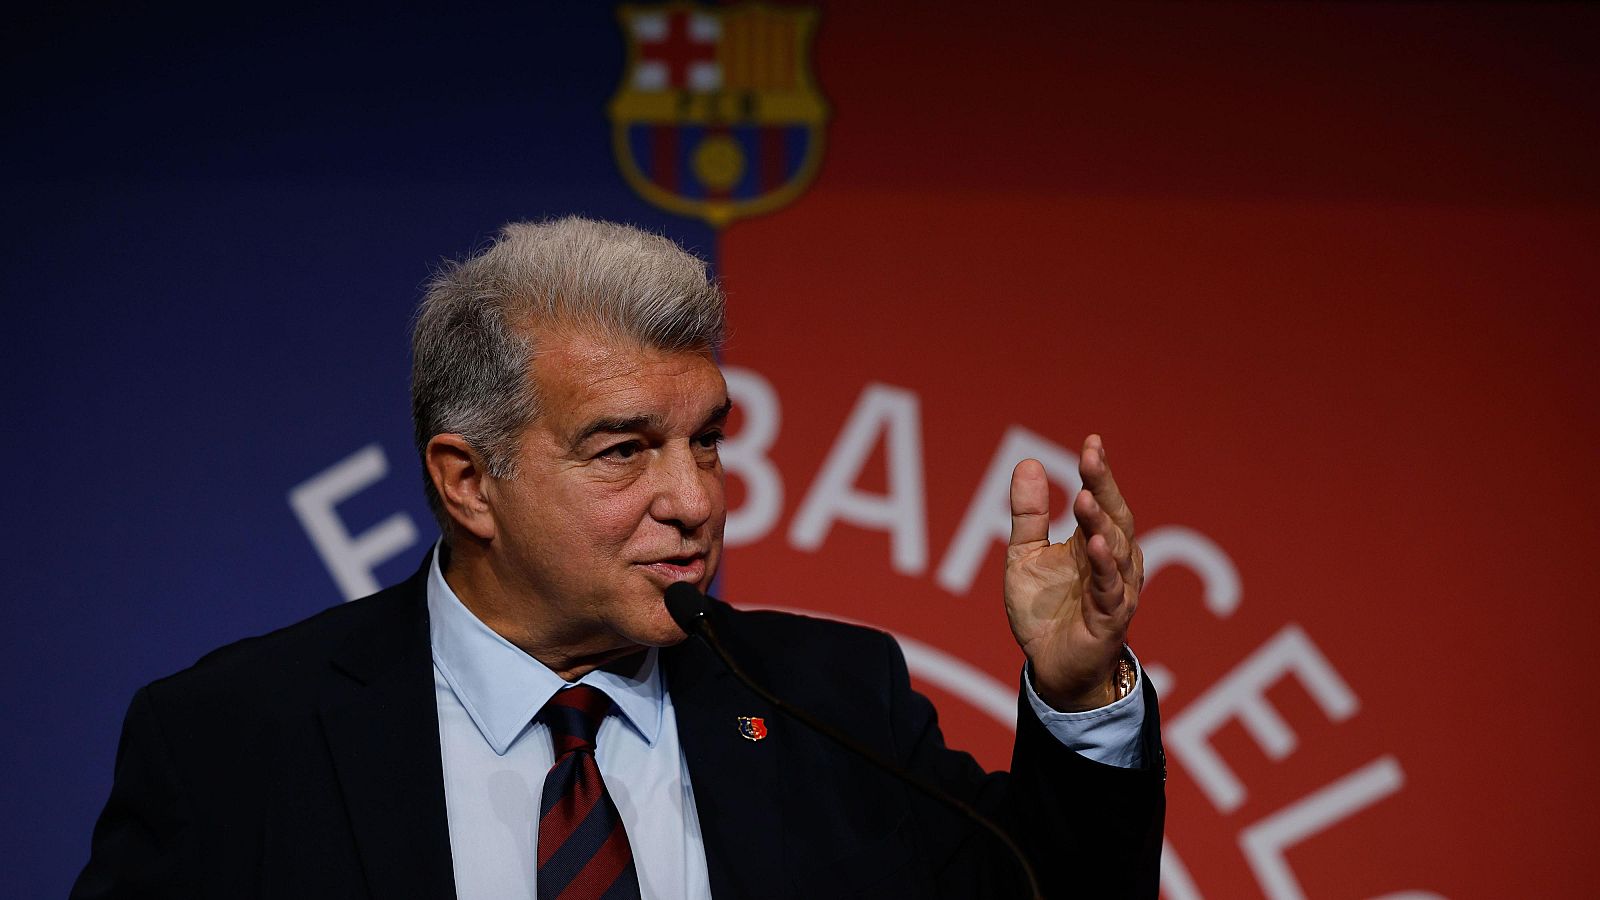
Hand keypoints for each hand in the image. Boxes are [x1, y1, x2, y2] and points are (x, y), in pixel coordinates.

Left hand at [1005, 434, 1142, 710]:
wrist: (1050, 667)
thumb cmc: (1044, 610)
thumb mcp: (1025, 555)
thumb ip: (1029, 514)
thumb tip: (1028, 463)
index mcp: (1093, 542)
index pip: (1101, 499)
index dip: (1098, 472)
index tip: (1092, 442)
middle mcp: (1112, 561)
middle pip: (1114, 516)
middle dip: (1104, 486)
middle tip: (1091, 456)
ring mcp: (1115, 589)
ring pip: (1116, 550)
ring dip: (1102, 523)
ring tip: (1086, 499)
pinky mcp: (1109, 618)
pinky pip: (1110, 589)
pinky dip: (1104, 567)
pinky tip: (1095, 545)